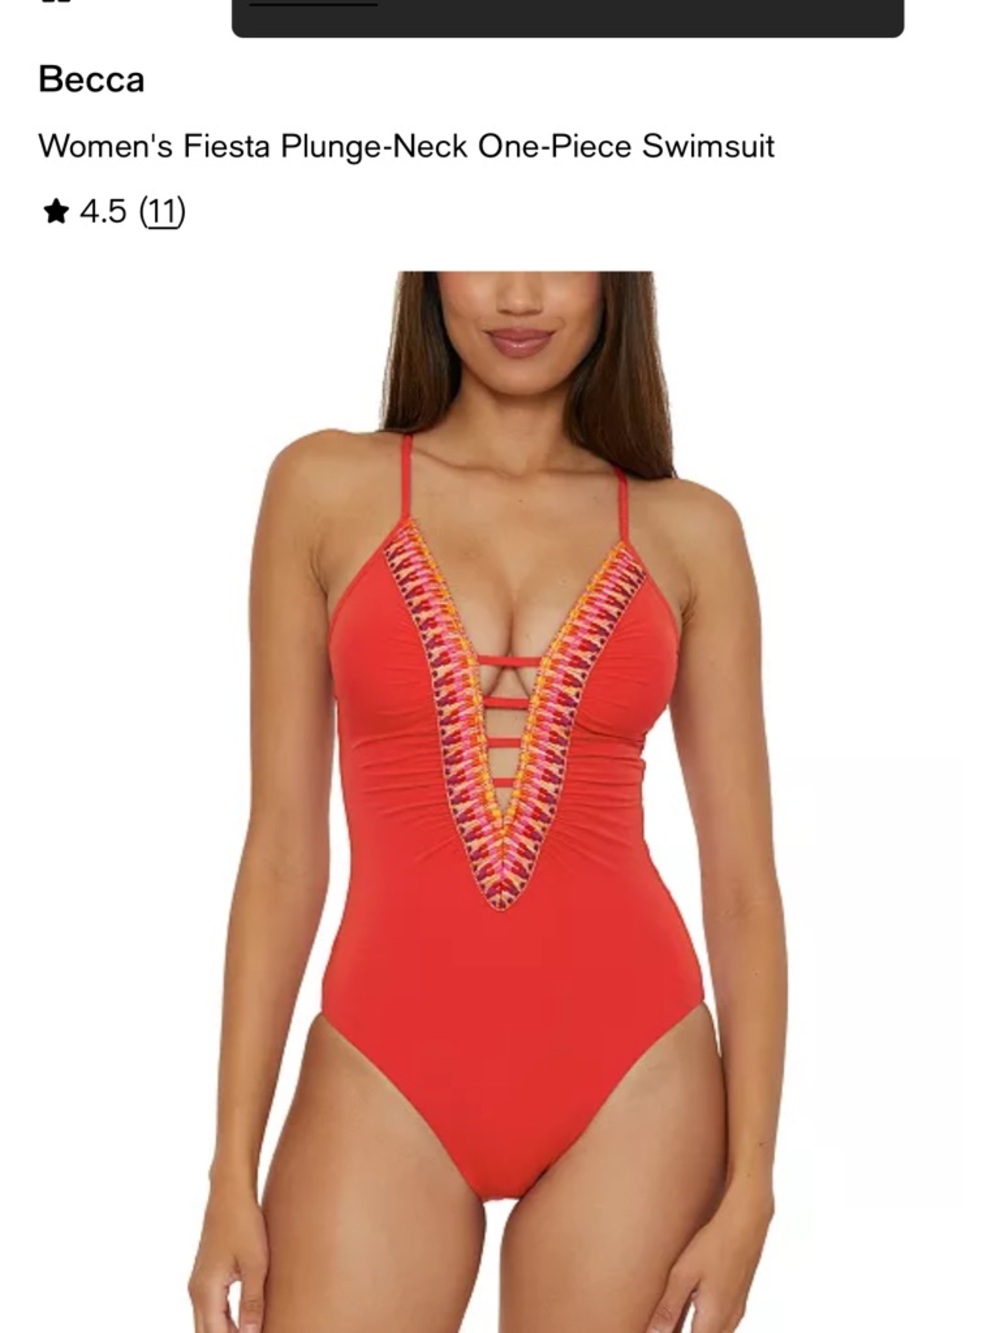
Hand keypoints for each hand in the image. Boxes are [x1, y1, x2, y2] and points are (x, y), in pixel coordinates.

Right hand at [188, 1176, 269, 1332]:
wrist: (230, 1193)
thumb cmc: (244, 1224)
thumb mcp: (255, 1264)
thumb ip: (252, 1302)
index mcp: (206, 1291)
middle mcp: (196, 1291)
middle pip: (206, 1332)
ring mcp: (198, 1284)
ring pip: (206, 1323)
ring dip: (224, 1332)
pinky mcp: (205, 1276)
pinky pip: (209, 1310)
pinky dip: (222, 1322)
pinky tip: (240, 1324)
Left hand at [646, 1186, 773, 1332]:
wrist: (747, 1221)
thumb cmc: (715, 1243)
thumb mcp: (683, 1274)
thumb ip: (668, 1308)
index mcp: (714, 1320)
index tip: (659, 1331)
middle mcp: (730, 1321)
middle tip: (664, 1326)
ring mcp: (737, 1310)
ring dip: (696, 1331)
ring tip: (675, 1321)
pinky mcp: (739, 1299)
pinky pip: (722, 1325)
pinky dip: (706, 1326)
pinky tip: (693, 1310)